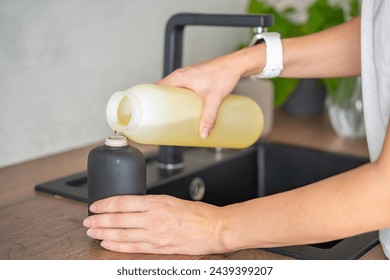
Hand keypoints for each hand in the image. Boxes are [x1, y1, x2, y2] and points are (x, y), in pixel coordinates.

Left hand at [83, 195, 225, 254]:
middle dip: (99, 220)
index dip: (105, 204)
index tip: (95, 206)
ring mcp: (154, 234)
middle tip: (87, 220)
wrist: (214, 228)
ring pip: (122, 233)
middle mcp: (152, 218)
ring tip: (92, 232)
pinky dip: (117, 245)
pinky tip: (107, 243)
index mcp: (156, 202)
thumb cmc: (198, 214)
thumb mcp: (172, 200)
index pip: (123, 202)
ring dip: (103, 233)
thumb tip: (133, 206)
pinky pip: (132, 247)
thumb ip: (152, 204)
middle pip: (118, 219)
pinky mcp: (158, 247)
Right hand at [157, 53, 242, 138]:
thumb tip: (204, 133)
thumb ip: (209, 117)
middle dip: (162, 104)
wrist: (236, 64)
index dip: (151, 99)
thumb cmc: (224, 74)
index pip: (157, 87)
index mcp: (179, 77)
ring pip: (174, 90)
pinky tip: (185, 108)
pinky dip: (180, 98)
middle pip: (164, 91)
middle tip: (162, 118)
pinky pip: (182, 89)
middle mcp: (181, 75)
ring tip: (172, 116)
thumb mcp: (214, 98)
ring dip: (172, 101)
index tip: (149, 111)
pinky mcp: (195, 79)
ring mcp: (188, 76)